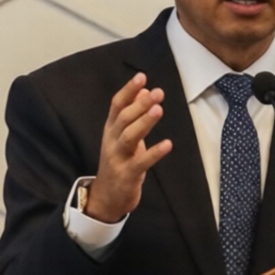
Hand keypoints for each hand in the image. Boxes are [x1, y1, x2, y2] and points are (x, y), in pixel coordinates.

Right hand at [85, 73, 172, 221]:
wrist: (106, 197)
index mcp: (110, 129)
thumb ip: (133, 114)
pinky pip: (141, 162)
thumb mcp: (123, 136)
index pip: (116, 105)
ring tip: (158, 110)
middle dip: (140, 104)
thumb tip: (144, 90)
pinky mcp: (127, 175)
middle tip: (157, 92)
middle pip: (123, 119)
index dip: (128, 90)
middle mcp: (111, 141)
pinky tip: (168, 144)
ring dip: (144, 123)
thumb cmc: (118, 162)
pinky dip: (154, 153)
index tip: (141, 77)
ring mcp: (117, 158)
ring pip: (129, 137)